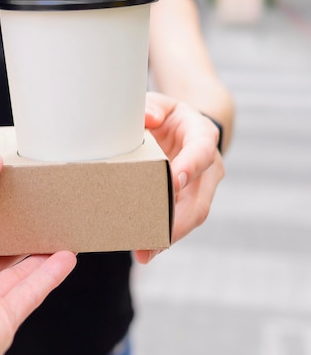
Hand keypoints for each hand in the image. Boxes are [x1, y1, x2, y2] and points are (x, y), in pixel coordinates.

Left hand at [134, 92, 224, 263]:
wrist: (183, 126)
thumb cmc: (167, 114)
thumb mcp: (161, 103)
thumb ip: (153, 106)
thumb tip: (148, 118)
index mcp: (202, 135)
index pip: (201, 152)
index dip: (189, 167)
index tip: (173, 181)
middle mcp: (208, 165)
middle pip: (200, 197)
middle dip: (178, 219)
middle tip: (154, 235)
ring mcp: (201, 186)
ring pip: (192, 215)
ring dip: (170, 235)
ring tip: (145, 251)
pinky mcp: (189, 200)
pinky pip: (181, 221)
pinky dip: (165, 235)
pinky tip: (146, 249)